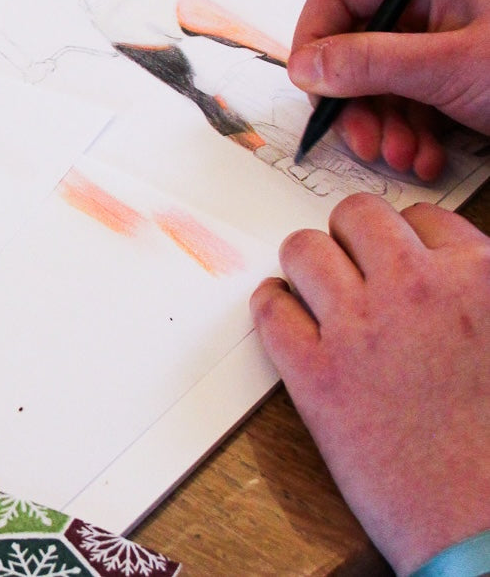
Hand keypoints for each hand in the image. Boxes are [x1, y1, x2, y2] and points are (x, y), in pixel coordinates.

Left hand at [250, 194, 489, 573]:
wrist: (483, 519)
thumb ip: (476, 296)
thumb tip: (456, 273)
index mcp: (480, 278)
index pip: (422, 218)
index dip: (404, 238)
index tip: (396, 257)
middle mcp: (417, 289)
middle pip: (357, 217)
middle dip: (350, 237)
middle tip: (349, 264)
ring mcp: (360, 327)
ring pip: (303, 248)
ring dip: (305, 264)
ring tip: (312, 287)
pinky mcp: (313, 370)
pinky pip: (269, 308)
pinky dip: (271, 307)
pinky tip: (286, 318)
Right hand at [288, 0, 489, 180]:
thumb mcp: (451, 67)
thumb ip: (369, 64)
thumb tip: (306, 66)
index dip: (316, 39)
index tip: (311, 85)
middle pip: (355, 42)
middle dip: (355, 99)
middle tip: (360, 137)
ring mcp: (445, 36)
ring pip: (378, 79)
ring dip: (382, 125)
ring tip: (401, 154)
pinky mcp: (456, 73)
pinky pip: (409, 99)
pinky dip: (410, 131)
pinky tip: (425, 154)